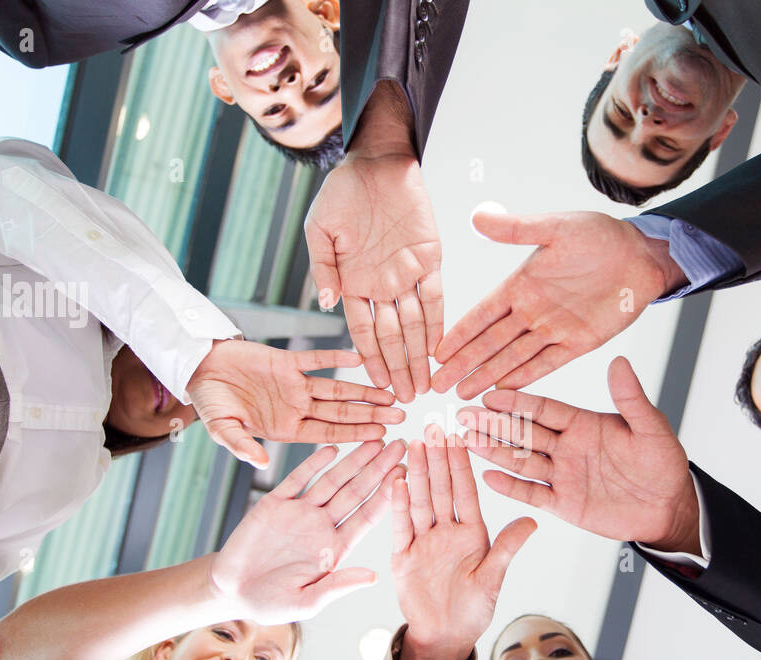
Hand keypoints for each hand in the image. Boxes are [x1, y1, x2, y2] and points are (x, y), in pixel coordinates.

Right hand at [186, 339, 403, 468]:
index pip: (327, 434)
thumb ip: (241, 445)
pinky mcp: (287, 361)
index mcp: (285, 429)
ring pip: (336, 389)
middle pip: (340, 414)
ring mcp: (294, 385)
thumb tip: (259, 464)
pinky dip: (336, 358)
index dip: (353, 435)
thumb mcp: (221, 429)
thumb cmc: (210, 403)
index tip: (380, 437)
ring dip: (363, 391)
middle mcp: (296, 409)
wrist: (199, 369)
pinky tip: (360, 359)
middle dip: (370, 416)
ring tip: (390, 394)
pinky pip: (317, 359)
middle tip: (399, 417)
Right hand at [209, 440, 405, 623]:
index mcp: (335, 548)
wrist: (231, 592)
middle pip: (356, 492)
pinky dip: (313, 464)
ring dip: (353, 460)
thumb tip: (373, 577)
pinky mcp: (273, 504)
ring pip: (332, 480)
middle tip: (400, 446)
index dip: (386, 495)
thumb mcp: (307, 601)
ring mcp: (299, 512)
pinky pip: (297, 479)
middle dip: (378, 469)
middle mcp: (322, 526)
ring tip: (374, 440)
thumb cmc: (270, 603)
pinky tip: (331, 449)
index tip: (405, 476)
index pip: (366, 516)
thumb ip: (337, 586)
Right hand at [304, 85, 441, 402]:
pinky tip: (440, 348)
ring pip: (414, 325)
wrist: (375, 160)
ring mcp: (407, 274)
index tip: (377, 386)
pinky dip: (438, 322)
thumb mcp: (320, 230)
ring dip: (419, 355)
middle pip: (392, 337)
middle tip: (407, 398)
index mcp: (354, 284)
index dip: (371, 360)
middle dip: (399, 368)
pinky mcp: (431, 258)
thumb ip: (323, 268)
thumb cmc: (342, 192)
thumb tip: (325, 304)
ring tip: (424, 384)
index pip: (363, 333)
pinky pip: (436, 296)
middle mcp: (382, 285)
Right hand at [392, 426, 535, 659]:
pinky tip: (396, 481)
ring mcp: (424, 541)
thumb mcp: (494, 578)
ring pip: (420, 501)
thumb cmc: (473, 610)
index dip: (462, 465)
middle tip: (433, 427)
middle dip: (437, 458)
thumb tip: (533, 521)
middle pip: (441, 489)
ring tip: (413, 444)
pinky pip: (400, 526)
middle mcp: (447, 531)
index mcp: (472, 534)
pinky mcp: (404, 555)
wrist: (444, 635)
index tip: (461, 437)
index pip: (466, 492)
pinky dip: (398, 505)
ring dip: (416, 473)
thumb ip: (508, 548)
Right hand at [431, 209, 684, 399]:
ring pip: (513, 358)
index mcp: (521, 284)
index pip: (481, 315)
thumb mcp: (555, 228)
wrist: (642, 254)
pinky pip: (547, 364)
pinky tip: (504, 392)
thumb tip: (477, 216)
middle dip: (463, 364)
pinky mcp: (579, 343)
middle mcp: (532, 311)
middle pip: (490, 343)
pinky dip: (526, 378)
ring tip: (463, 394)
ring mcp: (554, 329)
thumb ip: (517, 229)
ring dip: (488, 376)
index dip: (459, 334)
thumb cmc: (600, 235)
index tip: (436, 352)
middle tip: (436, 385)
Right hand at [460, 357, 700, 551]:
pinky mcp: (564, 502)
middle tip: (463, 414)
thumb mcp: (651, 428)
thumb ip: (631, 399)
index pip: (543, 409)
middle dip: (493, 424)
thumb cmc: (663, 463)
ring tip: (465, 441)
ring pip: (520, 460)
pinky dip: (511, 487)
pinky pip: (532, 493)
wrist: (669, 507)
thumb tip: (619, 361)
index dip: (517, 402)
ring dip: (493, 451)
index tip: (490, 393)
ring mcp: (562, 474)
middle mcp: (566, 446)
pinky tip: (487, 477)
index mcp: (582, 423)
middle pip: (523, 432)